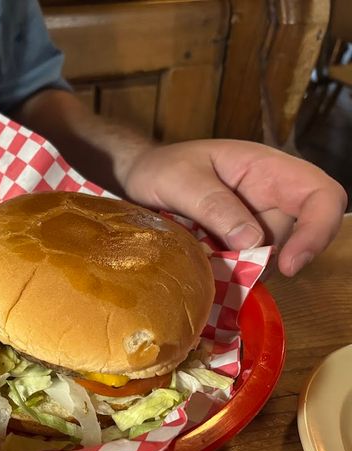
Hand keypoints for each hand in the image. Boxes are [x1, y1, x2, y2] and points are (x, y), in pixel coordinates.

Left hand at [120, 139, 347, 275]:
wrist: (135, 178)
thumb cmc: (158, 168)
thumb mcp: (179, 181)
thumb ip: (214, 206)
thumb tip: (253, 242)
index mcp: (266, 169)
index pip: (321, 195)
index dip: (318, 230)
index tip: (289, 264)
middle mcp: (270, 196)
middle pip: (296, 236)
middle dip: (266, 259)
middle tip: (221, 265)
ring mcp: (255, 222)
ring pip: (270, 258)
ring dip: (243, 269)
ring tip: (202, 258)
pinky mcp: (238, 243)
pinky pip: (248, 267)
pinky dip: (230, 274)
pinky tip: (204, 267)